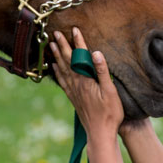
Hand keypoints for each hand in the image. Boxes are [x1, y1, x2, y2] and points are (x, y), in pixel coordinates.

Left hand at [50, 27, 124, 142]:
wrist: (99, 133)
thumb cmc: (109, 114)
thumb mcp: (110, 91)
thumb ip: (102, 71)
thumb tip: (96, 53)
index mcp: (85, 80)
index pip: (80, 56)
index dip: (78, 42)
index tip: (75, 29)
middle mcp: (76, 84)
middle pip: (67, 60)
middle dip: (62, 45)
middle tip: (56, 32)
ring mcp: (73, 91)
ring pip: (61, 69)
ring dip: (56, 56)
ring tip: (52, 44)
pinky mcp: (72, 98)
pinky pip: (61, 81)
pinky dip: (56, 71)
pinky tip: (53, 67)